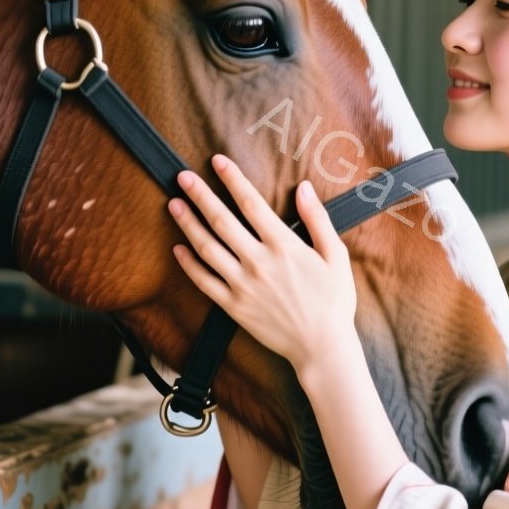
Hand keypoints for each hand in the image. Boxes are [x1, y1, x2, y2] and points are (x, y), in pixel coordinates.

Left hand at [166, 154, 359, 370]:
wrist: (322, 347)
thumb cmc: (334, 301)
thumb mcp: (335, 255)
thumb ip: (317, 219)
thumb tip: (304, 187)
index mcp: (284, 246)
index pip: (251, 204)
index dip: (232, 179)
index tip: (217, 161)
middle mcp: (258, 262)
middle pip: (221, 221)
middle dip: (200, 195)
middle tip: (183, 176)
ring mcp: (242, 286)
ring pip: (207, 248)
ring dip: (188, 224)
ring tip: (173, 204)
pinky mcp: (233, 307)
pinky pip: (204, 282)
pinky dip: (189, 264)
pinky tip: (178, 248)